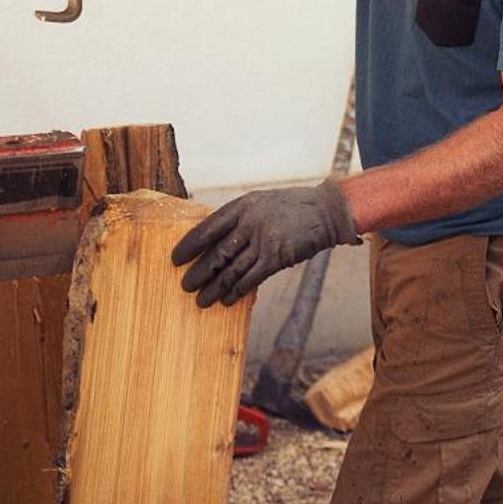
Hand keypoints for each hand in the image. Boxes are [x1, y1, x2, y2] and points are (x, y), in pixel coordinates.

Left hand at [171, 179, 359, 307]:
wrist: (326, 210)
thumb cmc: (291, 208)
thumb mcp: (261, 203)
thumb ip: (239, 219)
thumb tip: (213, 244)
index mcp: (242, 205)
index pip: (208, 228)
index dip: (189, 245)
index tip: (175, 259)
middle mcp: (250, 221)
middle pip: (217, 252)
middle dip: (199, 272)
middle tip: (185, 286)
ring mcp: (264, 240)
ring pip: (231, 270)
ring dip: (214, 288)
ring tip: (202, 300)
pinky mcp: (277, 257)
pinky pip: (251, 279)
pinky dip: (237, 291)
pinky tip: (228, 300)